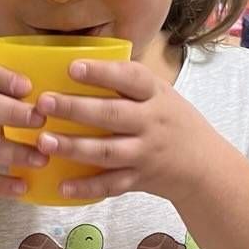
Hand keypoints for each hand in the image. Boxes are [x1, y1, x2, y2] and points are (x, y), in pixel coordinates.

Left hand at [34, 58, 214, 202]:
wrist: (205, 166)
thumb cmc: (173, 122)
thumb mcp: (162, 95)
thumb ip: (129, 84)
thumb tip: (78, 61)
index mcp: (156, 95)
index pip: (131, 78)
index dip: (102, 72)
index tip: (73, 66)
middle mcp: (151, 123)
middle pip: (111, 115)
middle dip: (75, 108)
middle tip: (44, 103)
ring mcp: (145, 153)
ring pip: (107, 151)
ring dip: (73, 147)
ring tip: (44, 141)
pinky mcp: (140, 179)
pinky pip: (111, 185)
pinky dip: (87, 187)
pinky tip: (62, 186)